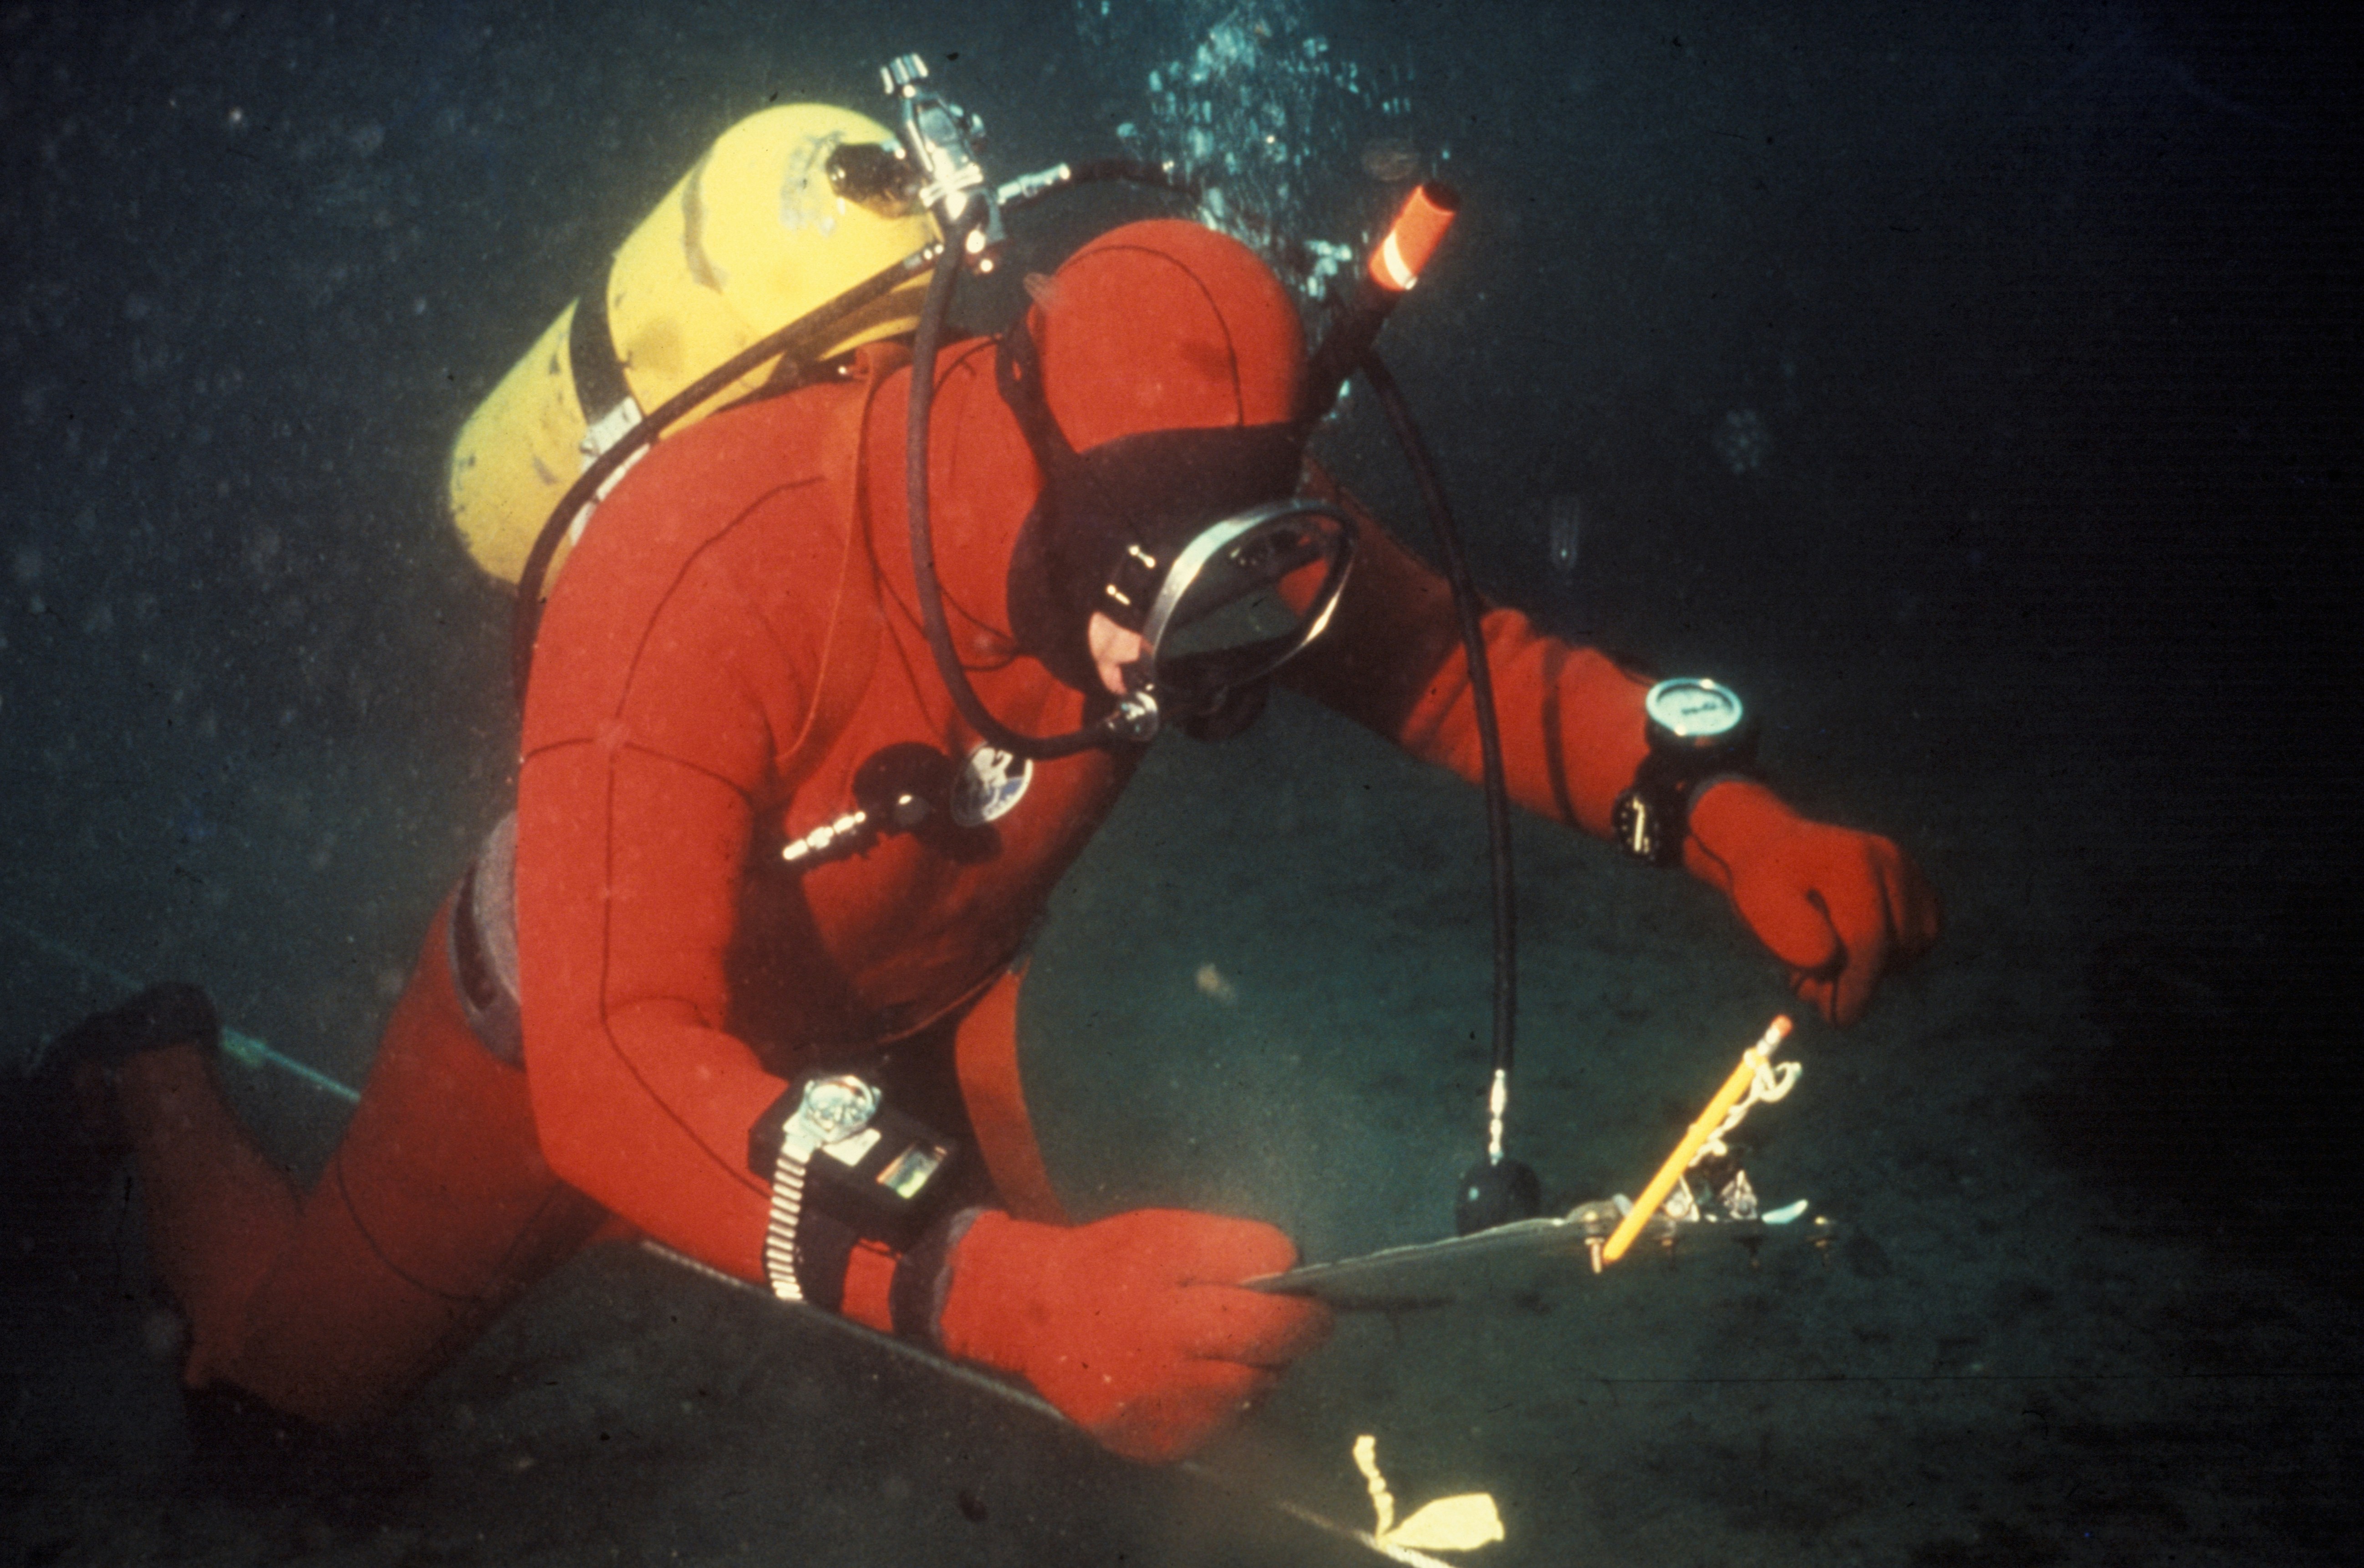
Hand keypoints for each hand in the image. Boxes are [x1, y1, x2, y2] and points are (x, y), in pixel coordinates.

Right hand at [937, 1209, 1331, 1462]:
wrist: (1035, 1317)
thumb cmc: (1111, 1264)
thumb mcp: (1169, 1234)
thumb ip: (1236, 1250)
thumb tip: (1294, 1270)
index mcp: (1175, 1307)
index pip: (1272, 1322)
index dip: (1305, 1312)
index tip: (1313, 1302)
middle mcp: (1170, 1368)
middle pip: (1268, 1364)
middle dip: (1283, 1341)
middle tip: (1273, 1322)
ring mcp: (1162, 1415)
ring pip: (1248, 1398)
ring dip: (1252, 1372)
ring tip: (1220, 1345)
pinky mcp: (1155, 1447)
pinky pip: (1217, 1427)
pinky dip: (1220, 1403)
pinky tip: (1194, 1376)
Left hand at [1687, 781, 1940, 1026]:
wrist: (1773, 852)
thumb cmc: (1763, 885)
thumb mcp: (1758, 904)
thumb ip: (1788, 932)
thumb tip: (1827, 958)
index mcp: (1849, 860)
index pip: (1867, 940)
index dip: (1856, 989)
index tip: (1836, 1019)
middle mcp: (1887, 857)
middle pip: (1893, 946)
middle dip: (1857, 979)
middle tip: (1811, 981)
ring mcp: (1907, 868)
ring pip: (1912, 946)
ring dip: (1875, 968)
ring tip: (1828, 959)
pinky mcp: (1918, 885)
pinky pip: (1924, 936)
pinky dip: (1896, 954)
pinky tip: (1856, 949)